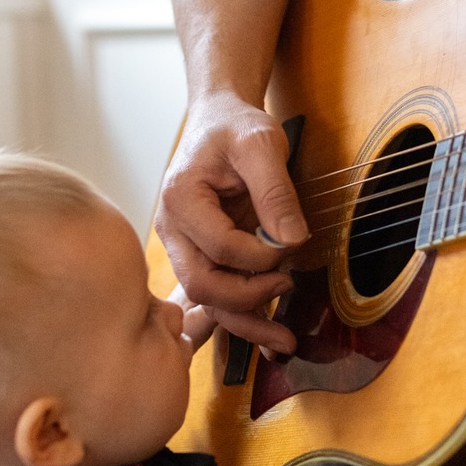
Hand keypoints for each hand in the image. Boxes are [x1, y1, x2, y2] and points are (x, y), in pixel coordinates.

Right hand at [155, 95, 307, 350]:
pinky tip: (270, 335)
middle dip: (249, 295)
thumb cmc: (236, 128)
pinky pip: (219, 296)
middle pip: (203, 284)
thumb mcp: (261, 143)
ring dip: (247, 324)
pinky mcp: (202, 258)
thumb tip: (291, 241)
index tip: (291, 243)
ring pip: (209, 300)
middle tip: (287, 283)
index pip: (219, 246)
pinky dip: (244, 317)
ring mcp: (185, 248)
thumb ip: (276, 191)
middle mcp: (174, 229)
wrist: (221, 123)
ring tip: (285, 342)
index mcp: (181, 198)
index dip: (259, 255)